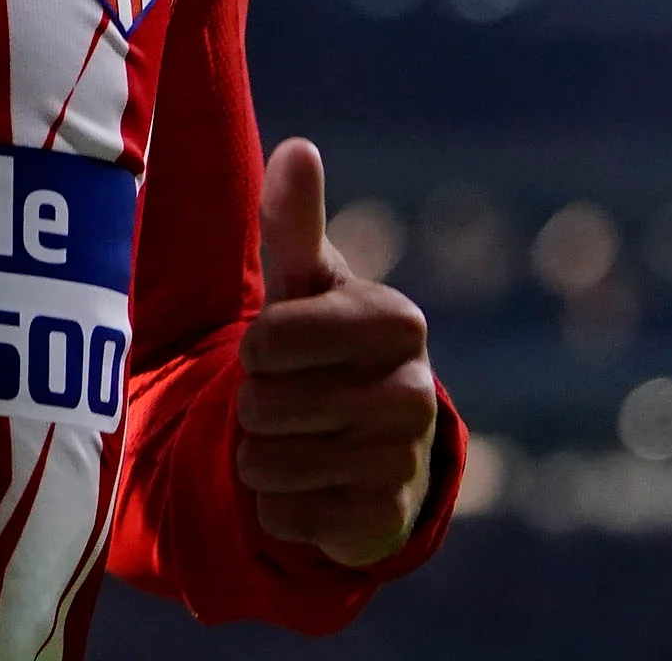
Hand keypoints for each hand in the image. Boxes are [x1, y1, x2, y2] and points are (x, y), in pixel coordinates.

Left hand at [234, 137, 437, 566]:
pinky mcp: (384, 522)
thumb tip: (299, 148)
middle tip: (292, 397)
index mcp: (396, 320)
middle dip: (257, 404)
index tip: (279, 346)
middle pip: (266, 404)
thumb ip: (293, 221)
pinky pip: (286, 516)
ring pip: (271, 462)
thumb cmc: (324, 342)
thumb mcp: (303, 282)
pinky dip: (279, 506)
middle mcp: (414, 391)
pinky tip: (311, 487)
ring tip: (298, 439)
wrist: (368, 441)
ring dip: (261, 456)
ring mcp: (405, 461)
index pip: (270, 339)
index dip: (257, 346)